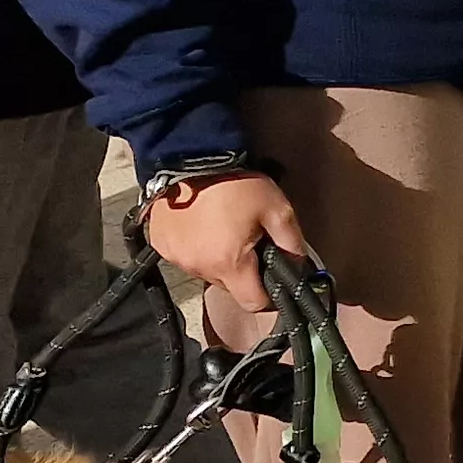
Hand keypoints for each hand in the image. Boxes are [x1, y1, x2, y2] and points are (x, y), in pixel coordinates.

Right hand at [143, 173, 307, 314]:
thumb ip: (292, 242)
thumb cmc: (237, 184)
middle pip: (230, 287)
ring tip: (225, 230)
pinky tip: (202, 226)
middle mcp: (199, 268)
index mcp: (230, 264)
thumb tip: (301, 266)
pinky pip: (186, 258)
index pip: (253, 303)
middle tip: (251, 242)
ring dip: (219, 260)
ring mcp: (177, 258)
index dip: (269, 297)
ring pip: (207, 272)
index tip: (274, 281)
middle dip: (244, 272)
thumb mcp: (277, 209)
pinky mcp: (161, 246)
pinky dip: (197, 249)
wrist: (190, 158)